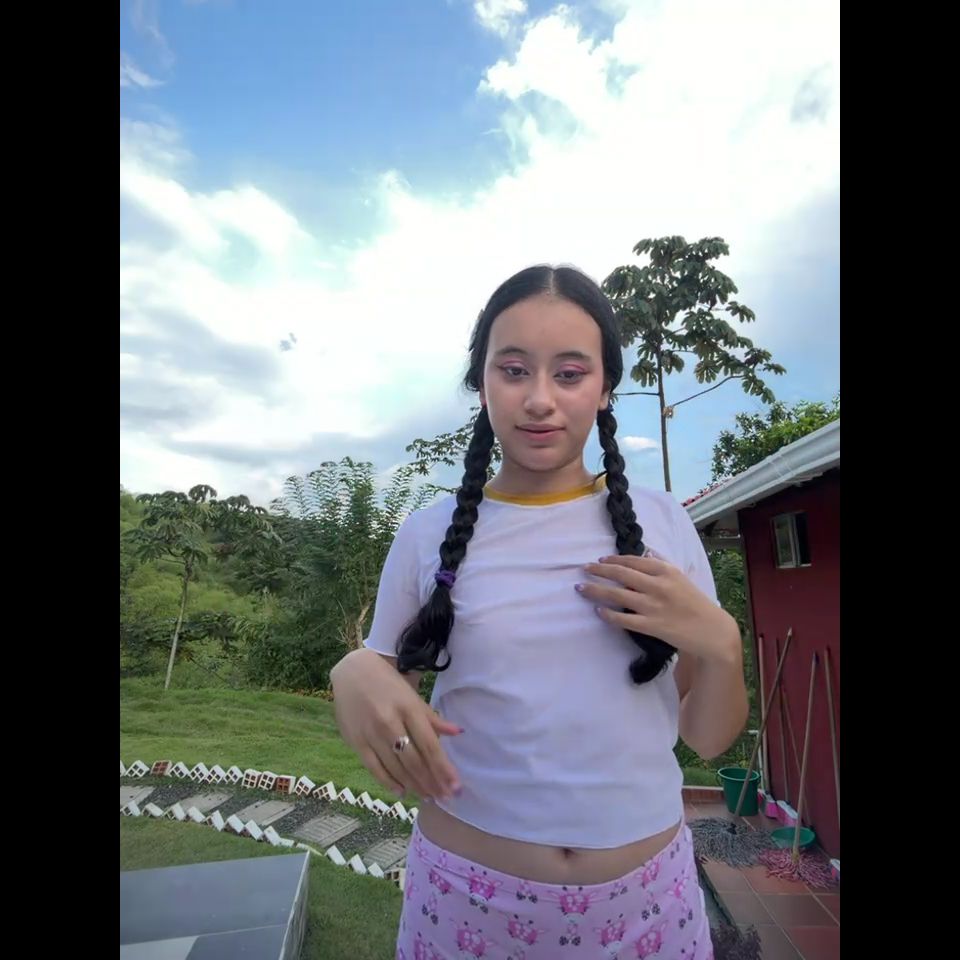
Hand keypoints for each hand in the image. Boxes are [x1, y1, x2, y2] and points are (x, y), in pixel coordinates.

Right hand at [330, 649, 462, 801]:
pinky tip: (402, 792)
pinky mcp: (356, 741)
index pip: (430, 745)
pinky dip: (388, 782)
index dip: (444, 769)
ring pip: (396, 767)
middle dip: (431, 782)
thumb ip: (432, 718)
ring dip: (414, 786)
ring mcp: (371, 733)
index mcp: (408, 708)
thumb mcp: (412, 695)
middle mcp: (390, 722)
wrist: (352, 672)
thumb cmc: (388, 683)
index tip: (456, 788)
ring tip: (428, 796)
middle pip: (414, 761)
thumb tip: (457, 733)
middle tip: (444, 798)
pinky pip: (374, 768)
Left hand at [577, 555, 739, 663]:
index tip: (600, 560)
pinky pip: (624, 619)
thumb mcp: (681, 577)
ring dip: (596, 590)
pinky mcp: (652, 626)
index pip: (633, 560)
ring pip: (617, 595)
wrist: (711, 631)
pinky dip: (609, 614)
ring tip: (581, 588)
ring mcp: (653, 606)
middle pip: (621, 574)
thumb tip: (647, 552)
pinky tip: (598, 610)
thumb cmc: (695, 603)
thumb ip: (662, 564)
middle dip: (599, 570)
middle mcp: (658, 585)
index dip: (613, 559)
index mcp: (666, 571)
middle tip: (584, 569)